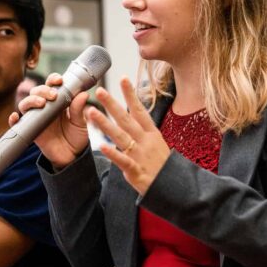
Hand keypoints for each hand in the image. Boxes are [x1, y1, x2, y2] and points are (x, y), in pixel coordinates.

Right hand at [9, 73, 89, 168]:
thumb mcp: (80, 122)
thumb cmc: (76, 136)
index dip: (53, 79)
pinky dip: (13, 119)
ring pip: (26, 103)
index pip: (52, 85)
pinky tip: (16, 117)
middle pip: (37, 91)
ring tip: (41, 103)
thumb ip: (78, 109)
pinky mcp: (30, 130)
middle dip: (43, 90)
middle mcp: (45, 107)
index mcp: (58, 101)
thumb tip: (83, 94)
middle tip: (53, 95)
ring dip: (31, 100)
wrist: (72, 156)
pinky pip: (17, 124)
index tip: (59, 80)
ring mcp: (36, 118)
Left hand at [85, 77, 170, 195]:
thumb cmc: (164, 166)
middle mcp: (145, 141)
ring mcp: (140, 155)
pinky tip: (102, 146)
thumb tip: (135, 114)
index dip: (131, 94)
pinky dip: (113, 153)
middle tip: (99, 90)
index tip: (123, 78)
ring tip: (91, 112)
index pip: (139, 110)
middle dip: (112, 104)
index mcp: (151, 133)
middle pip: (126, 119)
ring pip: (120, 136)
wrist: (175, 188)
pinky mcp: (136, 171)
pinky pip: (122, 160)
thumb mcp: (158, 144)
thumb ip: (144, 130)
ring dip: (105, 123)